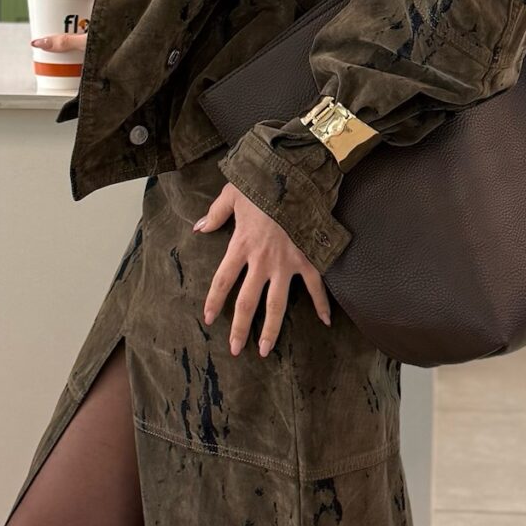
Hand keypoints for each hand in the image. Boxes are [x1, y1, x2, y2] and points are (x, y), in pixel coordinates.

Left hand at [193, 180, 332, 356]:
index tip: (208, 318)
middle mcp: (261, 261)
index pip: (222, 280)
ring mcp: (286, 263)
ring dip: (271, 329)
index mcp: (241, 245)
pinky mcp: (308, 259)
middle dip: (240, 328)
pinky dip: (322, 304)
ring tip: (266, 350)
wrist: (297, 175)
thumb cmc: (263, 182)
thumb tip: (199, 227)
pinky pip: (316, 287)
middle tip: (235, 350)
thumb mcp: (232, 193)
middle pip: (247, 302)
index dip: (214, 301)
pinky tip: (325, 322)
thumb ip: (216, 213)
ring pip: (277, 304)